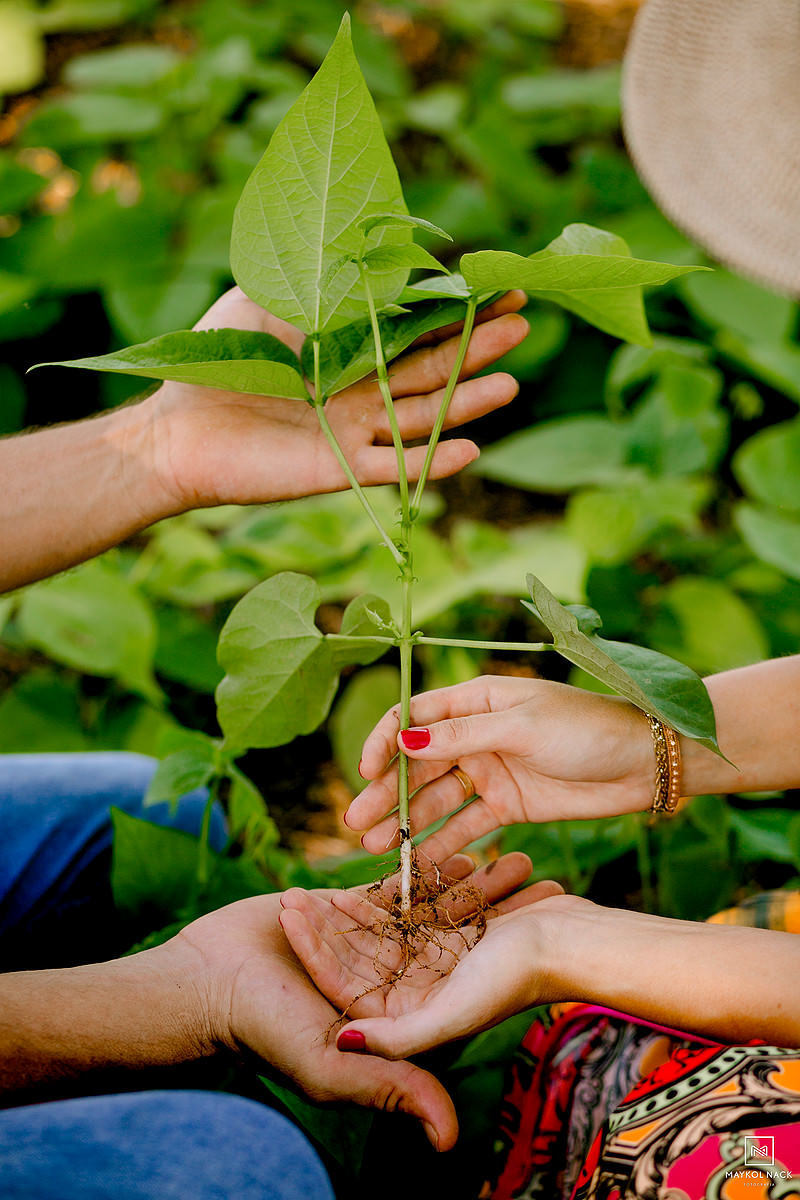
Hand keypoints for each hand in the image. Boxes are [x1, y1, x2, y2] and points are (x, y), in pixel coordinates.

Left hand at [147, 286, 527, 509]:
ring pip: (422, 418)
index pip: (416, 326)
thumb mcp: (266, 296)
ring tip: (510, 382)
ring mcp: (353, 431)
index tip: (502, 288)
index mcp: (347, 348)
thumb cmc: (215, 358)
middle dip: (478, 348)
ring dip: (468, 402)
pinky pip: (393, 468)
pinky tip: (472, 448)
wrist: (175, 427)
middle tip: (524, 325)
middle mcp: (359, 389)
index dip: (457, 309)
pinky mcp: (338, 469)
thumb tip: (376, 247)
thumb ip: (317, 277)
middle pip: (432, 370)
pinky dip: (432, 462)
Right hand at [170, 851, 533, 1150]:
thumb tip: (449, 1138)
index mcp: (399, 1023)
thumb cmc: (264, 1029)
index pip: (468, 987)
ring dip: (469, 885)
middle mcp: (391, 985)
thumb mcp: (330, 1065)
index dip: (510, 956)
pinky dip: (422, 871)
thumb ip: (390, 1087)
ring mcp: (369, 946)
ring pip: (430, 911)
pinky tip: (456, 847)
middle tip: (543, 873)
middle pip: (458, 943)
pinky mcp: (342, 914)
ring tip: (511, 852)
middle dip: (500, 910)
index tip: (553, 924)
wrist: (205, 981)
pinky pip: (391, 889)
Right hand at [346, 676, 654, 863]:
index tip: (366, 770)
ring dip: (405, 821)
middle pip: (418, 764)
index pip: (414, 717)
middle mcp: (477, 735)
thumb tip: (404, 739)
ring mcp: (492, 772)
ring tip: (375, 848)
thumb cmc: (586, 729)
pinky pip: (466, 826)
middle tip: (356, 824)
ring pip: (436, 798)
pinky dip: (442, 844)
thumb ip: (462, 737)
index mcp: (477, 701)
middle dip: (386, 792)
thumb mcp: (521, 727)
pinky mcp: (509, 806)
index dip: (385, 742)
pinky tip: (416, 862)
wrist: (644, 764)